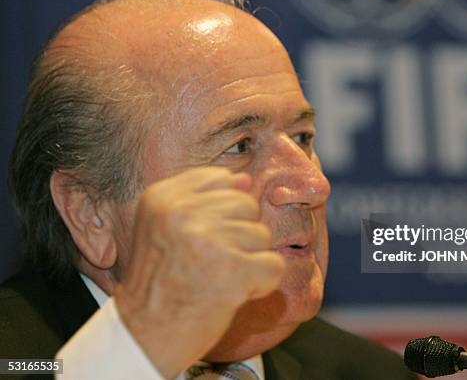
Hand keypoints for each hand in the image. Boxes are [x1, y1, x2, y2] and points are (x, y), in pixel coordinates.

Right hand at [113, 167, 285, 378]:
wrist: (145, 335)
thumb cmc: (160, 282)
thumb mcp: (166, 227)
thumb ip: (203, 198)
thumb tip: (245, 178)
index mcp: (163, 197)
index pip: (222, 179)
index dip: (223, 212)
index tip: (203, 239)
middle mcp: (183, 213)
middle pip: (247, 205)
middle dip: (239, 236)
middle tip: (210, 263)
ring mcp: (209, 240)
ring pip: (262, 235)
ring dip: (249, 262)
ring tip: (218, 279)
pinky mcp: (233, 270)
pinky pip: (274, 265)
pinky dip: (262, 284)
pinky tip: (233, 293)